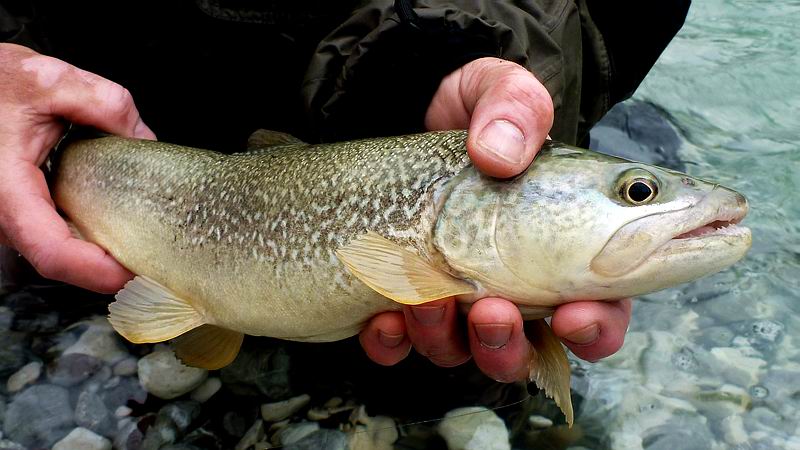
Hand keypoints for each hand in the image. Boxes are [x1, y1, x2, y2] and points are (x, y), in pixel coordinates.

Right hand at [0, 43, 153, 292]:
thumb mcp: (52, 80)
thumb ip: (107, 104)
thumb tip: (146, 140)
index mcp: (7, 188)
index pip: (52, 251)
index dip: (95, 271)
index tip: (133, 272)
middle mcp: (2, 212)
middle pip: (57, 262)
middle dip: (104, 269)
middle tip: (152, 262)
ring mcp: (7, 216)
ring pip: (52, 254)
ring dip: (94, 256)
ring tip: (139, 246)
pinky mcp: (17, 211)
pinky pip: (49, 237)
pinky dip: (83, 239)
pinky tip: (114, 226)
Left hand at [360, 57, 632, 379]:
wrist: (415, 116)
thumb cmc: (478, 113)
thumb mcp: (501, 91)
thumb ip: (515, 108)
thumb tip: (498, 154)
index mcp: (563, 250)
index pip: (599, 311)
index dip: (595, 329)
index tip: (573, 315)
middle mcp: (514, 286)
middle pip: (527, 350)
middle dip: (510, 344)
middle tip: (494, 310)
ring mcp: (456, 298)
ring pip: (462, 352)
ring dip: (449, 339)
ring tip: (428, 301)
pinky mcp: (405, 299)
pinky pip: (400, 344)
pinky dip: (393, 341)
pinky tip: (384, 317)